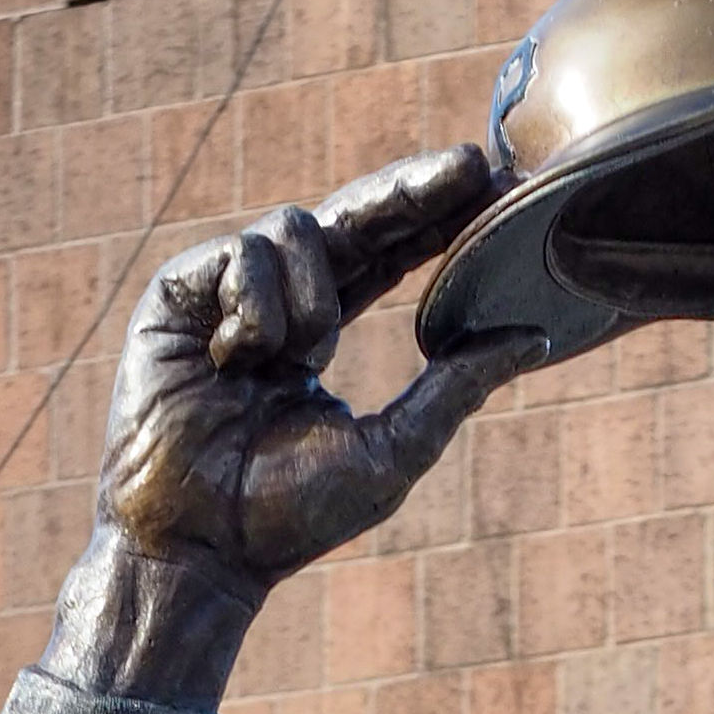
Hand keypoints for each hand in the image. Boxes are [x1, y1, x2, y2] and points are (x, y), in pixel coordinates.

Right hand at [53, 146, 542, 698]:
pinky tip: (238, 360)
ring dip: (314, 298)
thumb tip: (537, 335)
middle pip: (352, 216)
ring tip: (291, 360)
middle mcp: (273, 300)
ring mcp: (222, 291)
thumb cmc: (287, 517)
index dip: (433, 218)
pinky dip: (258, 306)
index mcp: (317, 330)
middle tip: (472, 166)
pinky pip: (243, 252)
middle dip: (412, 190)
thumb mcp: (395, 448)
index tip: (493, 184)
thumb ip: (458, 386)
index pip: (385, 255)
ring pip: (295, 228)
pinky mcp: (176, 291)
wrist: (199, 546)